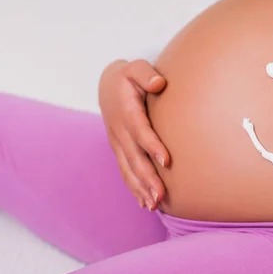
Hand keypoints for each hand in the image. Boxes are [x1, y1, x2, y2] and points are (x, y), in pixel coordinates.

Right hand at [98, 59, 168, 210]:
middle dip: (147, 178)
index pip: (140, 132)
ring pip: (128, 169)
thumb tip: (159, 83)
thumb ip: (146, 74)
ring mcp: (117, 143)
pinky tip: (146, 203)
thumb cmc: (127, 78)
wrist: (107, 86)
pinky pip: (125, 172)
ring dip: (141, 188)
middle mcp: (119, 132)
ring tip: (154, 205)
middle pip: (134, 158)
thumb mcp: (135, 68)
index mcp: (126, 112)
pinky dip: (134, 188)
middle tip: (161, 196)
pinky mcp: (119, 150)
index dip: (152, 146)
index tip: (166, 161)